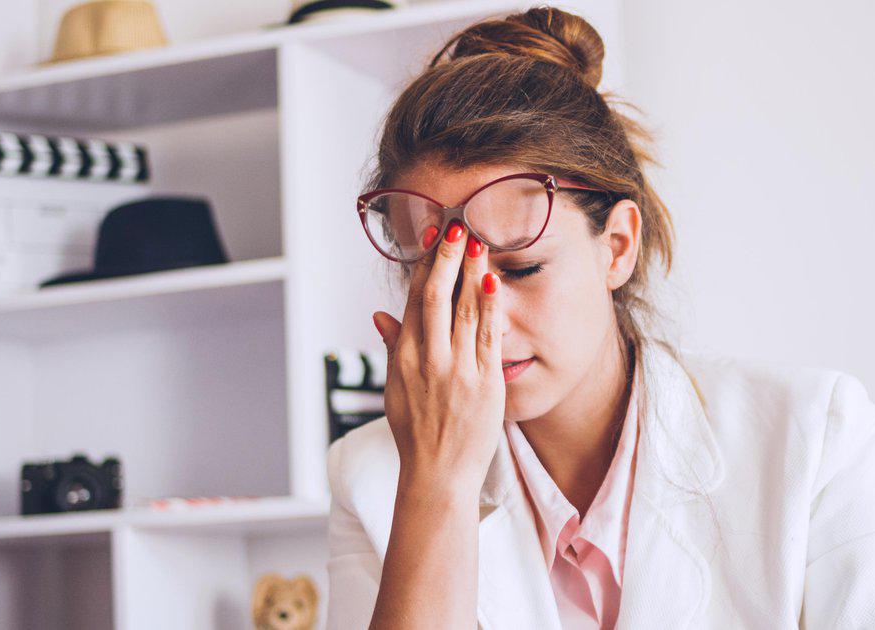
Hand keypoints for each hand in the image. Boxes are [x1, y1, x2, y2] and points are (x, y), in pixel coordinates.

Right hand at [372, 219, 504, 496]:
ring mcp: (456, 370)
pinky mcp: (484, 383)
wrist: (438, 475)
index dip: (424, 266)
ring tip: (479, 243)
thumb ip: (392, 347)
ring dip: (471, 272)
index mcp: (404, 357)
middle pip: (435, 297)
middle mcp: (428, 359)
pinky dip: (490, 307)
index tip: (434, 240)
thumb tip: (379, 314)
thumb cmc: (417, 433)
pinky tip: (494, 281)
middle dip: (447, 260)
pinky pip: (488, 336)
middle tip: (458, 229)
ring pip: (463, 310)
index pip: (413, 300)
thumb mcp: (395, 388)